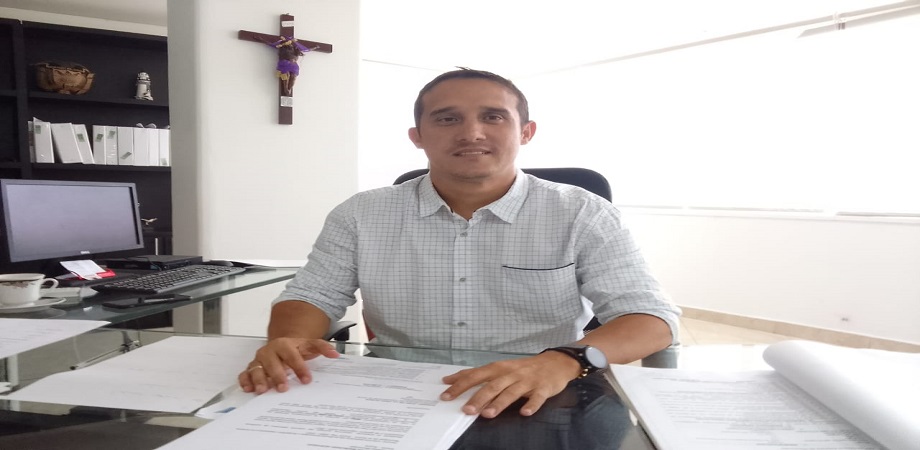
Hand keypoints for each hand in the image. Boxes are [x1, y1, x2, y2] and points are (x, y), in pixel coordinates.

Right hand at [238, 337, 339, 393]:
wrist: (282, 345)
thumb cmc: (295, 348)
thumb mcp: (309, 345)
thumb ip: (323, 347)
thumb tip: (335, 354)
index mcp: (284, 344)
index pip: (292, 356)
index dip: (299, 367)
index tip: (306, 380)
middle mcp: (269, 352)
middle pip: (272, 363)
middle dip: (277, 375)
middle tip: (283, 388)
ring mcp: (259, 360)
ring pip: (256, 369)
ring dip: (259, 380)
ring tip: (263, 391)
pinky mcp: (251, 368)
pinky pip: (244, 374)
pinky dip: (245, 381)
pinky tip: (249, 389)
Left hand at [440, 351, 581, 417]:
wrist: (555, 362)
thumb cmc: (523, 368)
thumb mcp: (500, 368)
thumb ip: (478, 374)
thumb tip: (451, 379)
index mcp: (498, 368)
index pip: (475, 376)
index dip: (460, 385)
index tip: (445, 395)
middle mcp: (511, 373)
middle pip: (492, 385)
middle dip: (478, 397)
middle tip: (466, 410)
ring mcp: (527, 381)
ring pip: (511, 392)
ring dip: (499, 403)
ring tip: (488, 414)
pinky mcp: (543, 388)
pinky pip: (537, 397)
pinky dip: (531, 405)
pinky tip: (525, 413)